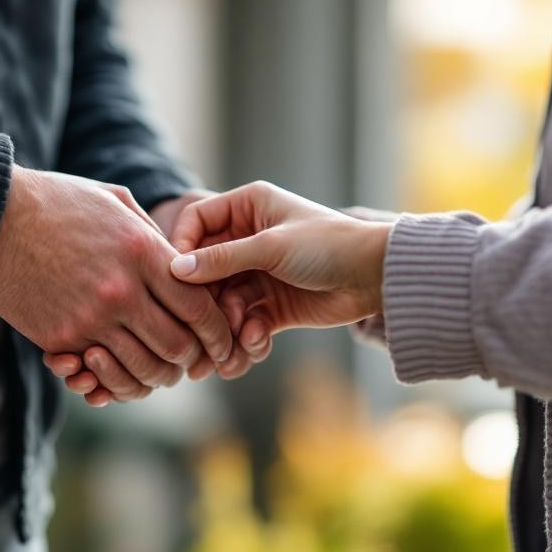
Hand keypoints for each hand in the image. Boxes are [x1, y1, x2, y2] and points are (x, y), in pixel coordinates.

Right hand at [44, 191, 269, 405]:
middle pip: (177, 347)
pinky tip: (115, 364)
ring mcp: (89, 318)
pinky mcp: (60, 338)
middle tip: (192, 360)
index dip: (218, 332)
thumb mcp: (116, 202)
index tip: (222, 341)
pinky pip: (98, 371)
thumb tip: (183, 267)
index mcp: (143, 252)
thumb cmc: (58, 202)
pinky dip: (111, 374)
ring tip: (155, 367)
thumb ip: (155, 236)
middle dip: (192, 359)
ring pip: (141, 367)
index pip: (199, 308)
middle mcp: (122, 290)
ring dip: (154, 374)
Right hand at [166, 181, 392, 352]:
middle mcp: (248, 238)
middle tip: (199, 323)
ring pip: (222, 300)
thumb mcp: (270, 247)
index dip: (182, 247)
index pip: (196, 222)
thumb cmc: (328, 246)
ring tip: (229, 344)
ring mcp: (258, 273)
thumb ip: (221, 259)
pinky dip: (245, 336)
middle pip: (204, 268)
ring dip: (223, 324)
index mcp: (247, 208)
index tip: (176, 276)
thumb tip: (176, 269)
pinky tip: (256, 342)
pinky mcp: (271, 305)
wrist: (376, 278)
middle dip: (202, 298)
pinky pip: (243, 322)